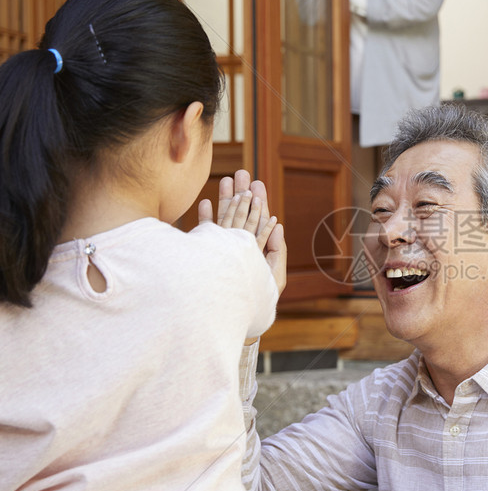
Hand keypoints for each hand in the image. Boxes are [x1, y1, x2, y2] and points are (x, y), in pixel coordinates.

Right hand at [199, 171, 286, 294]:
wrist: (233, 318)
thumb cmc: (258, 302)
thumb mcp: (274, 277)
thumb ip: (277, 250)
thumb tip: (279, 224)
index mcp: (255, 251)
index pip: (258, 222)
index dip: (259, 204)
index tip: (258, 185)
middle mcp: (238, 248)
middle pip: (241, 215)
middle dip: (242, 195)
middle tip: (242, 173)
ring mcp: (221, 251)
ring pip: (224, 220)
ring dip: (225, 200)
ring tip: (226, 180)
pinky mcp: (205, 256)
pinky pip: (205, 234)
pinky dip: (205, 218)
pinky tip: (206, 203)